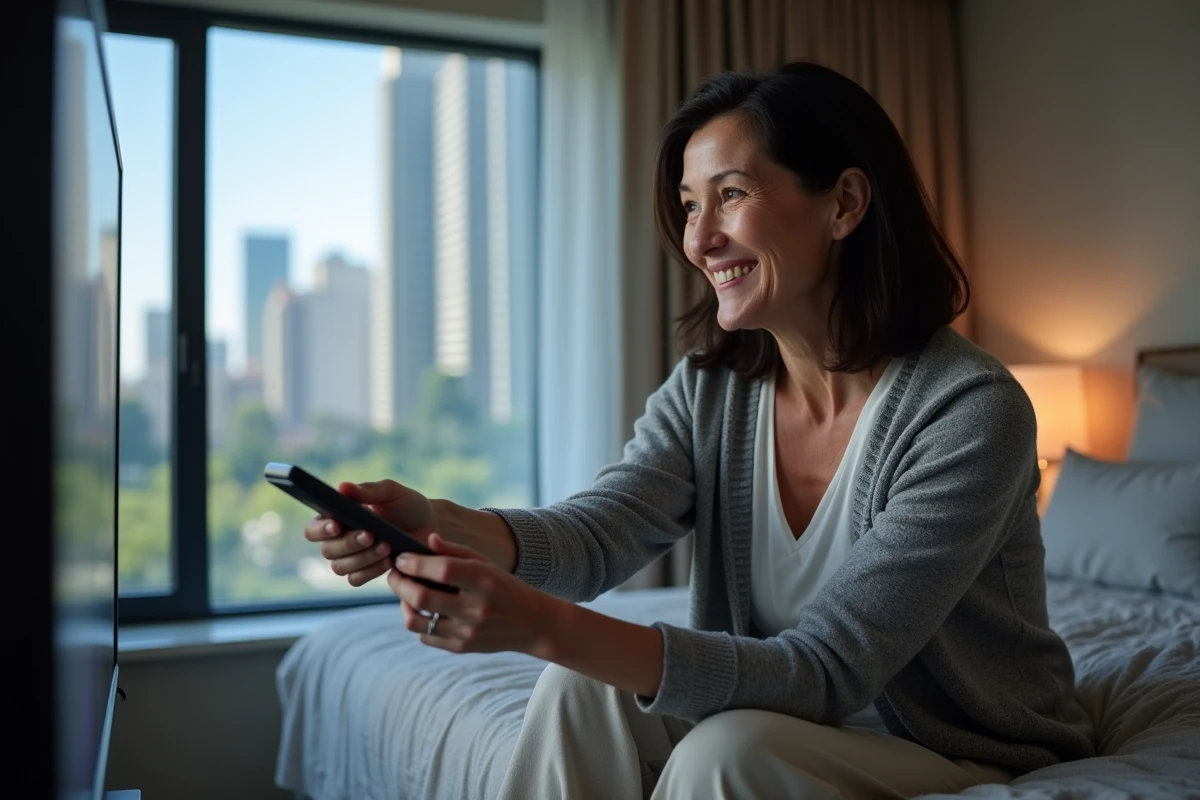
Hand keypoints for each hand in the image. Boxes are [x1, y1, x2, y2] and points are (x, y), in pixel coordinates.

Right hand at [302, 479, 436, 586]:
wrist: (431, 527)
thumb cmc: (408, 505)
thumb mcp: (392, 492)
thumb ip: (369, 490)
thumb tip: (342, 487)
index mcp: (338, 516)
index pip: (313, 528)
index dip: (320, 529)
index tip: (337, 525)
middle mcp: (339, 539)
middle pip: (327, 550)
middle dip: (349, 544)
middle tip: (371, 535)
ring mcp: (351, 558)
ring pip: (340, 568)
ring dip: (362, 558)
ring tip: (387, 546)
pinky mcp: (365, 572)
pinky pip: (355, 579)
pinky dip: (371, 571)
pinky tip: (389, 560)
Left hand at [389, 534, 559, 657]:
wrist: (533, 624)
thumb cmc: (506, 587)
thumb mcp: (487, 563)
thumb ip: (456, 551)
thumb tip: (427, 539)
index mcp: (484, 580)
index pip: (442, 570)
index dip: (415, 563)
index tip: (401, 558)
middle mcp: (475, 608)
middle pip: (421, 597)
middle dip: (399, 583)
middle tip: (393, 573)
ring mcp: (467, 632)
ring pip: (415, 622)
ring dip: (403, 605)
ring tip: (406, 594)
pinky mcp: (461, 648)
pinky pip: (424, 636)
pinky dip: (418, 622)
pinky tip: (423, 610)